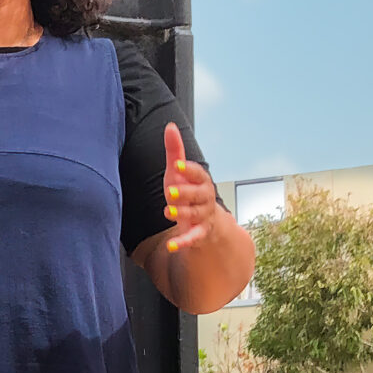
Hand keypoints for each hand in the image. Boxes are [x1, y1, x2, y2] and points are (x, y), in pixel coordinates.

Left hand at [162, 125, 220, 252]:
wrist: (204, 220)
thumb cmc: (187, 192)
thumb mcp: (178, 172)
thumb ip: (175, 151)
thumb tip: (170, 126)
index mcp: (201, 182)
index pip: (198, 174)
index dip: (189, 170)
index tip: (178, 165)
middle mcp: (205, 198)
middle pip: (199, 195)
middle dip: (186, 194)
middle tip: (170, 193)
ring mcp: (203, 217)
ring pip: (195, 215)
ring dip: (182, 214)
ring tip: (167, 212)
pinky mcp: (199, 234)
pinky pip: (192, 238)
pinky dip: (182, 243)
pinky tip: (171, 246)